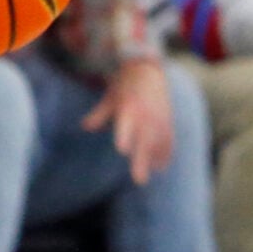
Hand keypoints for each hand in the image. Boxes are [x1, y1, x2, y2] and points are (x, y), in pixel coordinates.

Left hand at [84, 58, 174, 184]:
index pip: (126, 125)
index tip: (122, 150)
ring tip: (152, 173)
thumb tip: (84, 126)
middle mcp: (146, 115)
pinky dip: (165, 152)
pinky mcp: (167, 120)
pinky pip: (168, 139)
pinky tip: (162, 166)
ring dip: (155, 159)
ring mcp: (159, 118)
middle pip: (144, 141)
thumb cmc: (125, 86)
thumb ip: (99, 114)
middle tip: (139, 181)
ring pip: (158, 143)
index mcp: (130, 108)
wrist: (148, 70)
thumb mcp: (110, 98)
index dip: (125, 136)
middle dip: (142, 161)